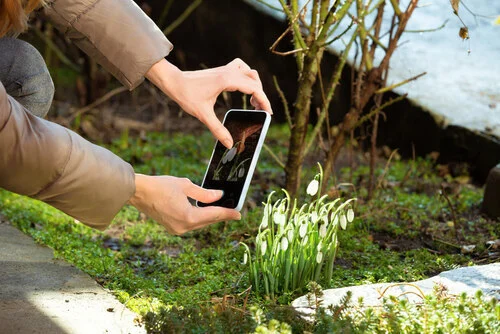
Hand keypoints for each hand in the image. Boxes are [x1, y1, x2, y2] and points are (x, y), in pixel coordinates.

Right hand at [128, 174, 240, 234]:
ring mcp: (177, 229)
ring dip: (210, 217)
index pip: (214, 215)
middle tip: (233, 211)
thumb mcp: (185, 185)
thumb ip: (204, 193)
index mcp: (188, 217)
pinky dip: (199, 218)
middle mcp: (184, 227)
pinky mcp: (172, 228)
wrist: (138, 192)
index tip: (239, 214)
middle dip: (221, 216)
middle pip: (208, 221)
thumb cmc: (160, 186)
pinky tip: (205, 212)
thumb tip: (219, 196)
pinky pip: (191, 224)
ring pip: (199, 224)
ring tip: (222, 210)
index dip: (228, 213)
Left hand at [146, 58, 271, 148]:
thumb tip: (228, 144)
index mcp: (227, 81)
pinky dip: (246, 76)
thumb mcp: (202, 114)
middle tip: (260, 111)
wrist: (173, 81)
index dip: (264, 101)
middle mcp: (228, 72)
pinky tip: (242, 87)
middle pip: (254, 81)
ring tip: (252, 100)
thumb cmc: (186, 95)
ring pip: (249, 72)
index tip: (268, 113)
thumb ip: (217, 130)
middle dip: (261, 96)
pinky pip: (241, 68)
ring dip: (255, 85)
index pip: (254, 89)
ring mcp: (225, 69)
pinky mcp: (221, 70)